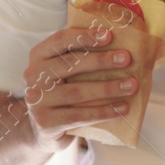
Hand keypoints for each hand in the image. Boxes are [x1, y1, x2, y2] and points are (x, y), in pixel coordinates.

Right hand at [21, 25, 136, 148]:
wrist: (43, 129)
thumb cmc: (62, 93)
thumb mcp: (65, 72)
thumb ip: (83, 57)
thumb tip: (123, 46)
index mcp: (39, 56)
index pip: (61, 40)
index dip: (85, 36)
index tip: (109, 35)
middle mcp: (33, 75)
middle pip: (70, 64)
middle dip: (101, 60)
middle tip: (127, 59)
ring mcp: (37, 100)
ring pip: (77, 91)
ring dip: (108, 88)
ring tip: (131, 86)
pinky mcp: (46, 122)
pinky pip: (79, 115)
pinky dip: (103, 112)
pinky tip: (122, 108)